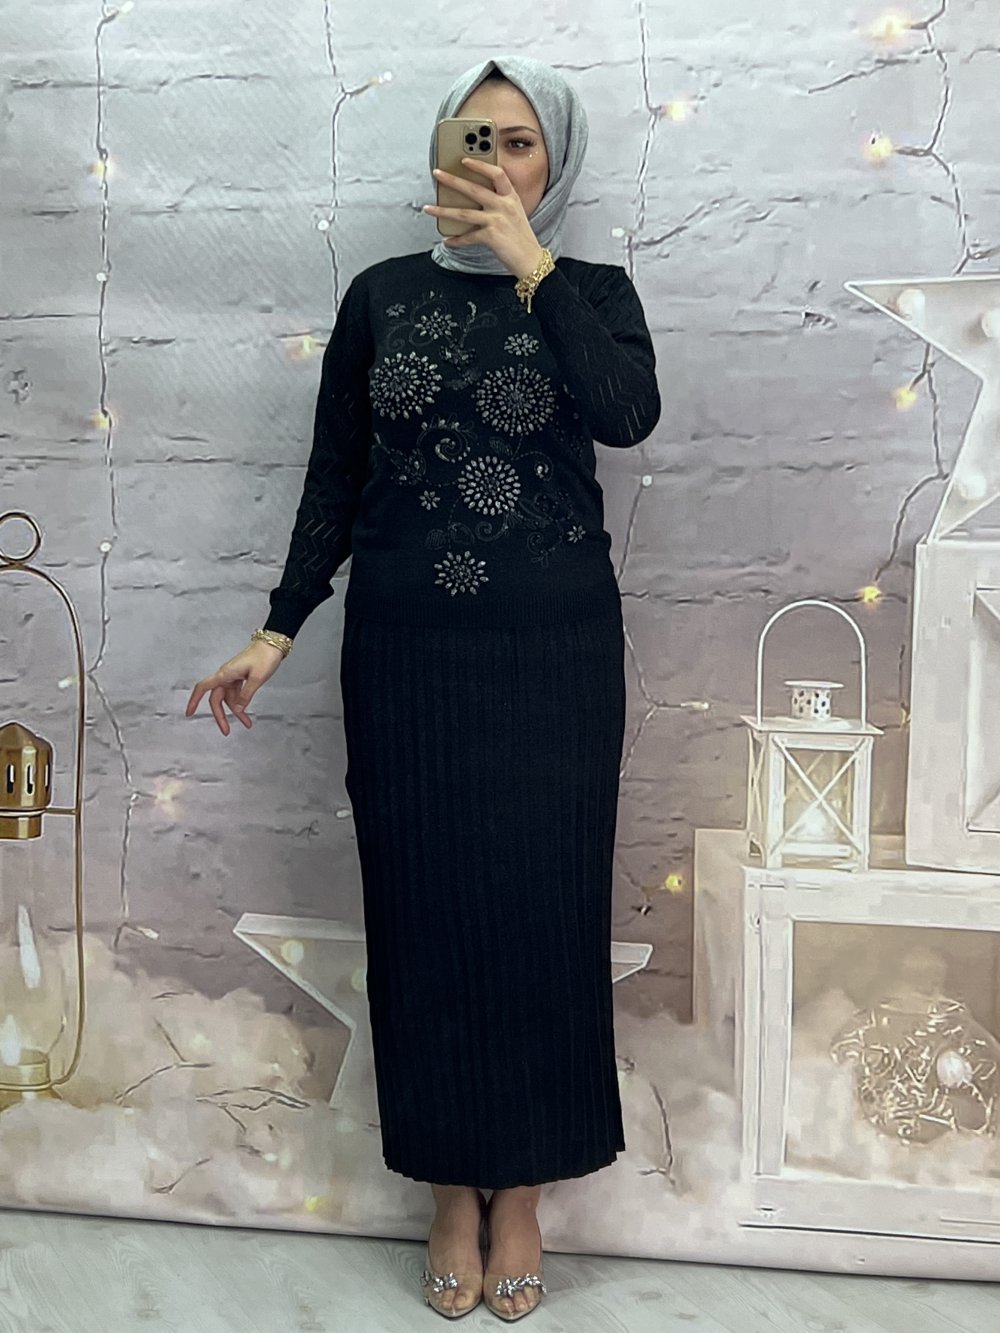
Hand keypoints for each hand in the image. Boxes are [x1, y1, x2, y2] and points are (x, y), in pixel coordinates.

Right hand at [185, 641, 285, 735]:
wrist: (273, 643)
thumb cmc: (265, 656)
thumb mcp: (257, 678)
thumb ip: (246, 695)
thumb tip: (237, 710)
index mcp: (225, 674)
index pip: (203, 688)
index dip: (194, 700)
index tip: (189, 713)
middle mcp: (226, 675)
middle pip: (217, 699)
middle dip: (221, 716)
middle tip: (226, 731)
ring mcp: (232, 676)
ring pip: (229, 698)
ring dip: (236, 712)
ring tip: (247, 723)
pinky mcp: (240, 677)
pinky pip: (236, 693)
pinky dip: (241, 703)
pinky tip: (246, 711)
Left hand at [424, 157, 544, 279]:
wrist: (531, 260)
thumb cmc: (521, 238)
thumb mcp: (515, 214)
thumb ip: (500, 203)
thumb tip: (473, 200)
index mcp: (511, 197)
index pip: (497, 174)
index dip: (480, 165)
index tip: (465, 160)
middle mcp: (504, 206)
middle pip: (474, 189)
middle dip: (452, 180)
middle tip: (437, 174)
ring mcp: (497, 220)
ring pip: (464, 213)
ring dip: (443, 210)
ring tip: (429, 208)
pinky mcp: (491, 237)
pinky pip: (468, 237)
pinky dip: (456, 241)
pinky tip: (447, 241)